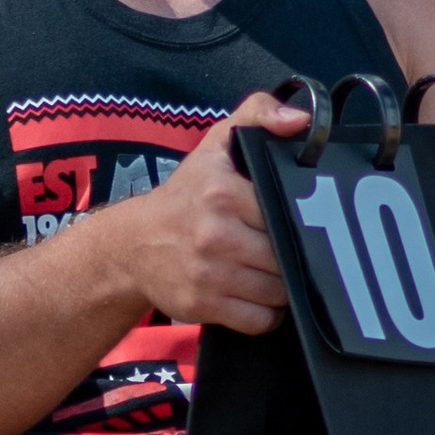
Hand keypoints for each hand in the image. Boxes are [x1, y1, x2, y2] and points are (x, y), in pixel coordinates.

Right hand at [123, 89, 303, 335]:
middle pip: (286, 256)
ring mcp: (208, 274)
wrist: (133, 244)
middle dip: (291, 256)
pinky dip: (265, 314)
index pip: (287, 213)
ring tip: (270, 270)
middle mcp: (214, 233)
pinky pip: (259, 320)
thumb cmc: (187, 194)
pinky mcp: (203, 306)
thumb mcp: (217, 144)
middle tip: (284, 248)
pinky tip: (256, 296)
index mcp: (222, 192)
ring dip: (282, 286)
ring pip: (278, 291)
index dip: (298, 219)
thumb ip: (259, 114)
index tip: (297, 220)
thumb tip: (301, 121)